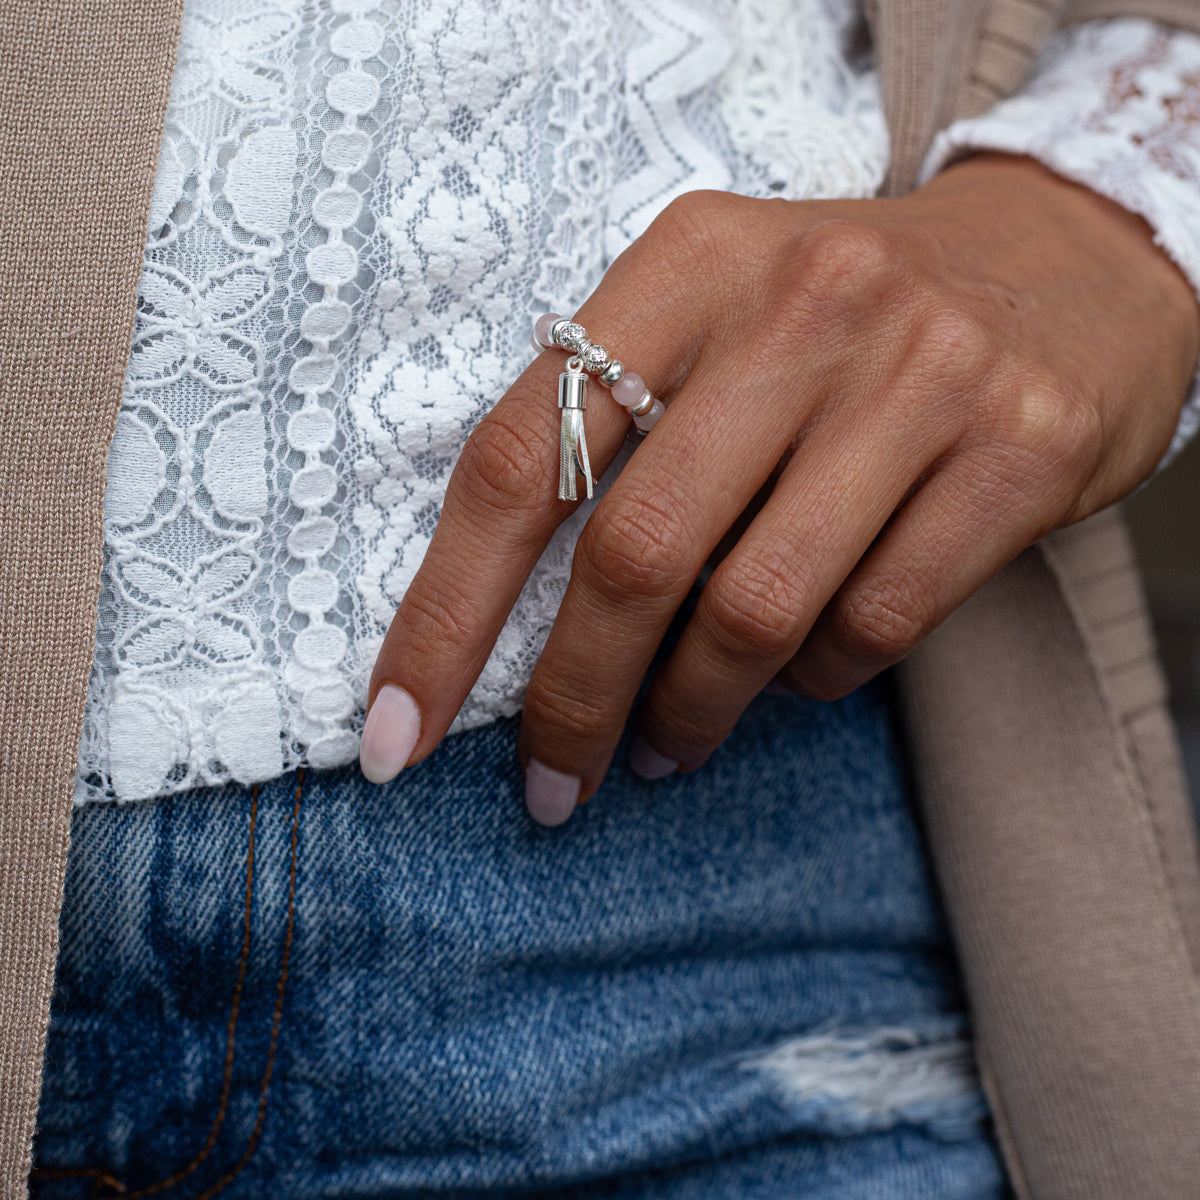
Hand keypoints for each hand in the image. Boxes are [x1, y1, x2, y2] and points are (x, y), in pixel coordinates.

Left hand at [359, 152, 1199, 823]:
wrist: (1068, 258)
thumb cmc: (848, 316)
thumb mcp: (722, 312)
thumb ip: (623, 422)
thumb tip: (515, 618)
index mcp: (690, 262)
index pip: (523, 459)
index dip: (443, 614)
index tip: (397, 734)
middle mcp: (805, 306)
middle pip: (637, 555)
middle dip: (573, 701)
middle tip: (551, 781)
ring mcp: (920, 377)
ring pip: (756, 611)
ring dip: (690, 710)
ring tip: (666, 747)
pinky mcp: (1019, 452)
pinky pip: (872, 625)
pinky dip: (812, 682)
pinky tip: (796, 675)